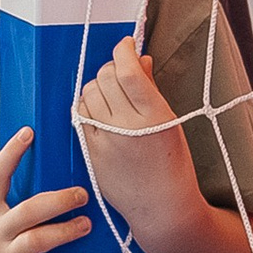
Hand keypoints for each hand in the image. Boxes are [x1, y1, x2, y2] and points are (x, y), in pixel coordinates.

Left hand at [74, 37, 200, 252]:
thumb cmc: (172, 164)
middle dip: (111, 68)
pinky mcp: (92, 152)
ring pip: (88, 93)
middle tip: (120, 73)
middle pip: (104, 78)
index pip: (128, 70)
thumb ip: (151, 88)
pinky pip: (80, 116)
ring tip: (110, 93)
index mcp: (155, 116)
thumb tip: (139, 58)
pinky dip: (86, 106)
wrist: (162, 206)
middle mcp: (128, 127)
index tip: (126, 45)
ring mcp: (107, 140)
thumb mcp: (170, 122)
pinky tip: (98, 110)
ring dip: (96, 86)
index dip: (123, 50)